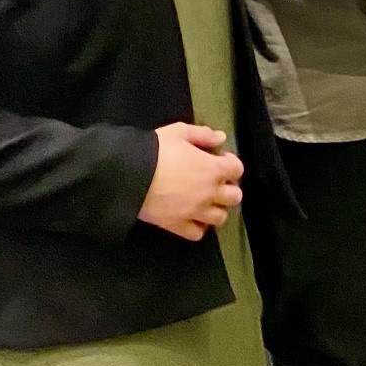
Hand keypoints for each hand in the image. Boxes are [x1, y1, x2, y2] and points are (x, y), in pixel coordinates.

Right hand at [138, 122, 243, 242]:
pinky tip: (191, 217)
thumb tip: (221, 138)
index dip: (231, 164)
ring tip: (204, 201)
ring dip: (216, 209)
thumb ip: (202, 134)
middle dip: (228, 188)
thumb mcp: (179, 132)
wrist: (128, 175)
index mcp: (212, 169)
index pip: (237, 170)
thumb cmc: (155, 150)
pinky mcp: (178, 226)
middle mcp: (209, 193)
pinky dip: (198, 227)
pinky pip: (197, 233)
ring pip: (220, 218)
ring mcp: (195, 212)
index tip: (218, 160)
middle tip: (214, 182)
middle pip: (235, 197)